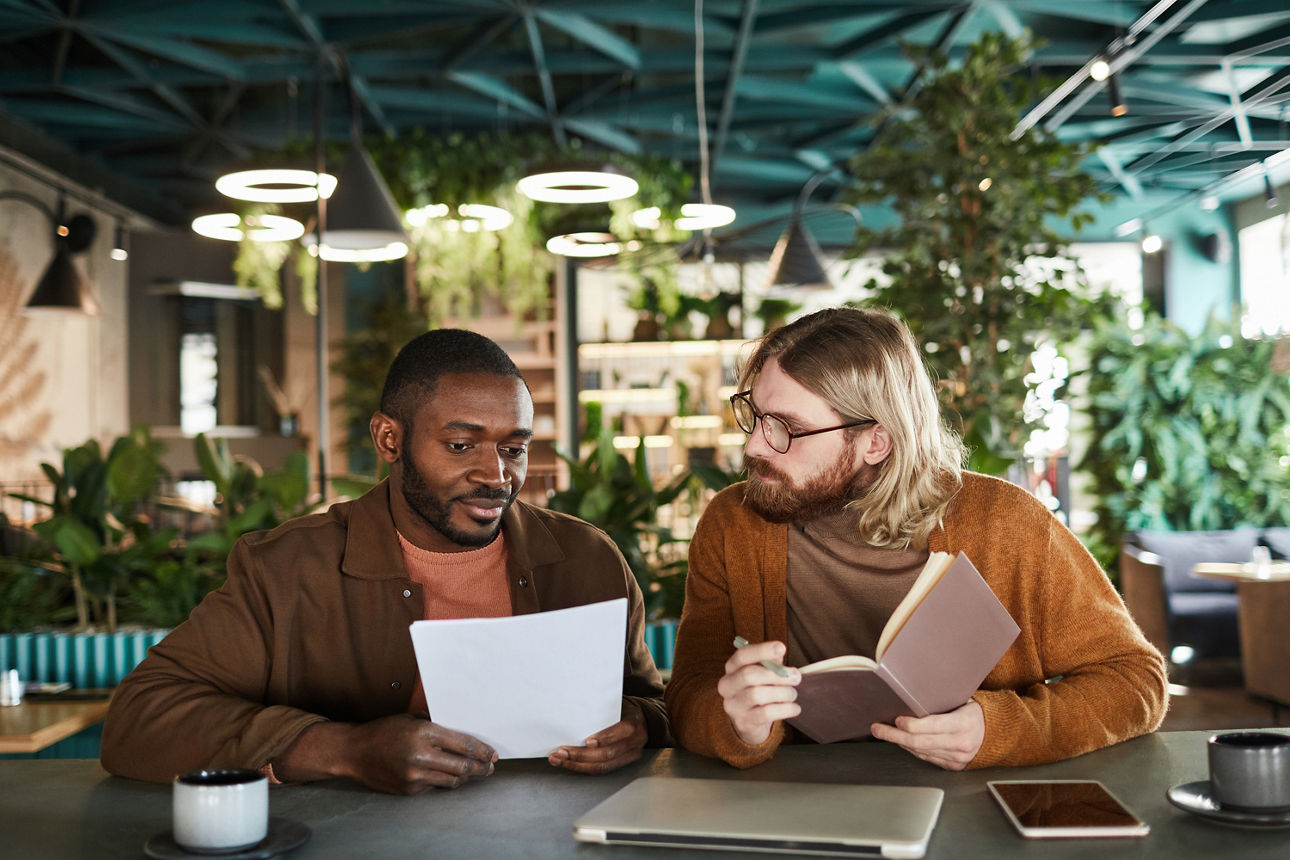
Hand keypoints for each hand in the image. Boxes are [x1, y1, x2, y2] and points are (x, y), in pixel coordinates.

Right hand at [277, 713, 496, 794]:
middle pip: (463, 767)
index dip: (483, 752)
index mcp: (425, 732)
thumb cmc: (384, 731)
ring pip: (452, 780)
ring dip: (465, 777)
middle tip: (489, 768)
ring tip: (473, 773)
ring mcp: (415, 776)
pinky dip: (442, 781)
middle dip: (481, 769)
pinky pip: (435, 787)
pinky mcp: (409, 789)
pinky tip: (445, 775)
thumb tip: (465, 735)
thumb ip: (437, 726)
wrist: (354, 751)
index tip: (493, 755)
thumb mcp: (411, 718)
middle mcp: (422, 756)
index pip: (464, 745)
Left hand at [548, 700, 647, 773]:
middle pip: (608, 754)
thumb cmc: (623, 708)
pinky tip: (569, 763)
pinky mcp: (622, 764)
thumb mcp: (617, 702)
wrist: (641, 719)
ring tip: (560, 760)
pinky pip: (601, 770)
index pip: (618, 734)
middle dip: (581, 755)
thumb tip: (575, 703)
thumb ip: (602, 705)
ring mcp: (630, 755)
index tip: (586, 741)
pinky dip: (583, 768)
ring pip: (602, 766)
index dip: (603, 739)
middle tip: (561, 752)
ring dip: (578, 765)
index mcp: (633, 723)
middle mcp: (634, 742)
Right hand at [716, 639, 799, 745]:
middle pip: (748, 675)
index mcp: (731, 668)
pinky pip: (765, 714)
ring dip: (781, 693)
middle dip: (776, 675)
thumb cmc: (760, 690)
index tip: (782, 647)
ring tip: (793, 694)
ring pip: (757, 695)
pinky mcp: (742, 722)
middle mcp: (727, 686)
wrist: (751, 723)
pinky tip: (794, 708)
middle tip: (796, 677)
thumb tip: (779, 651)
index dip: (762, 650)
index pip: (742, 655)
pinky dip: (784, 709)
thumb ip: (770, 662)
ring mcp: (732, 705)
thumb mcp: (764, 674)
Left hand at [869, 699, 984, 770]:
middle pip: (920, 743)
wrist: (996, 734)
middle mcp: (960, 744)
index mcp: (963, 724)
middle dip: (894, 735)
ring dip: (899, 742)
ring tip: (883, 732)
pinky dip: (912, 749)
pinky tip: (901, 741)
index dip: (912, 725)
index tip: (897, 719)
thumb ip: (942, 699)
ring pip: (920, 752)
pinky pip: (926, 758)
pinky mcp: (952, 766)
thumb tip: (912, 690)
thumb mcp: (964, 700)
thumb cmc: (976, 712)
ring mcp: (956, 758)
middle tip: (877, 728)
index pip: (932, 726)